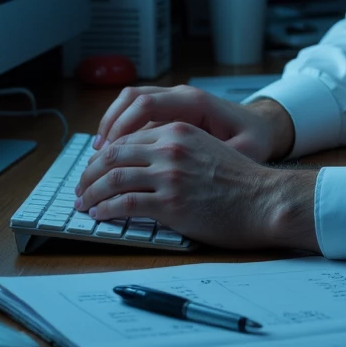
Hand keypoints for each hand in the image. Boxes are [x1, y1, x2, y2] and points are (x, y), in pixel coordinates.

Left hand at [73, 122, 317, 249]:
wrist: (265, 200)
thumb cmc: (241, 182)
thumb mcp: (206, 150)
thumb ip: (176, 150)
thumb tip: (144, 165)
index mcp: (177, 131)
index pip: (126, 140)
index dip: (103, 157)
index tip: (94, 171)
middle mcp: (169, 148)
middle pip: (112, 157)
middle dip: (89, 174)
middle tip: (81, 188)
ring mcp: (169, 175)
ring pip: (112, 179)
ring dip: (91, 193)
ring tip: (83, 204)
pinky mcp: (171, 203)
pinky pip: (125, 205)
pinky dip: (105, 210)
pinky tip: (99, 215)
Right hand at [92, 84, 293, 162]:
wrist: (262, 126)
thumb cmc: (253, 139)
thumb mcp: (243, 150)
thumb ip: (218, 158)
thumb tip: (191, 172)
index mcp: (195, 102)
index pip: (146, 104)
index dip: (122, 126)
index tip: (107, 151)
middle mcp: (181, 96)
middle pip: (132, 98)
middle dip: (109, 126)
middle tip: (95, 157)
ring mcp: (175, 101)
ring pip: (131, 102)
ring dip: (112, 125)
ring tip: (98, 155)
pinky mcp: (171, 111)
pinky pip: (138, 113)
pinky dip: (123, 129)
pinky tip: (114, 154)